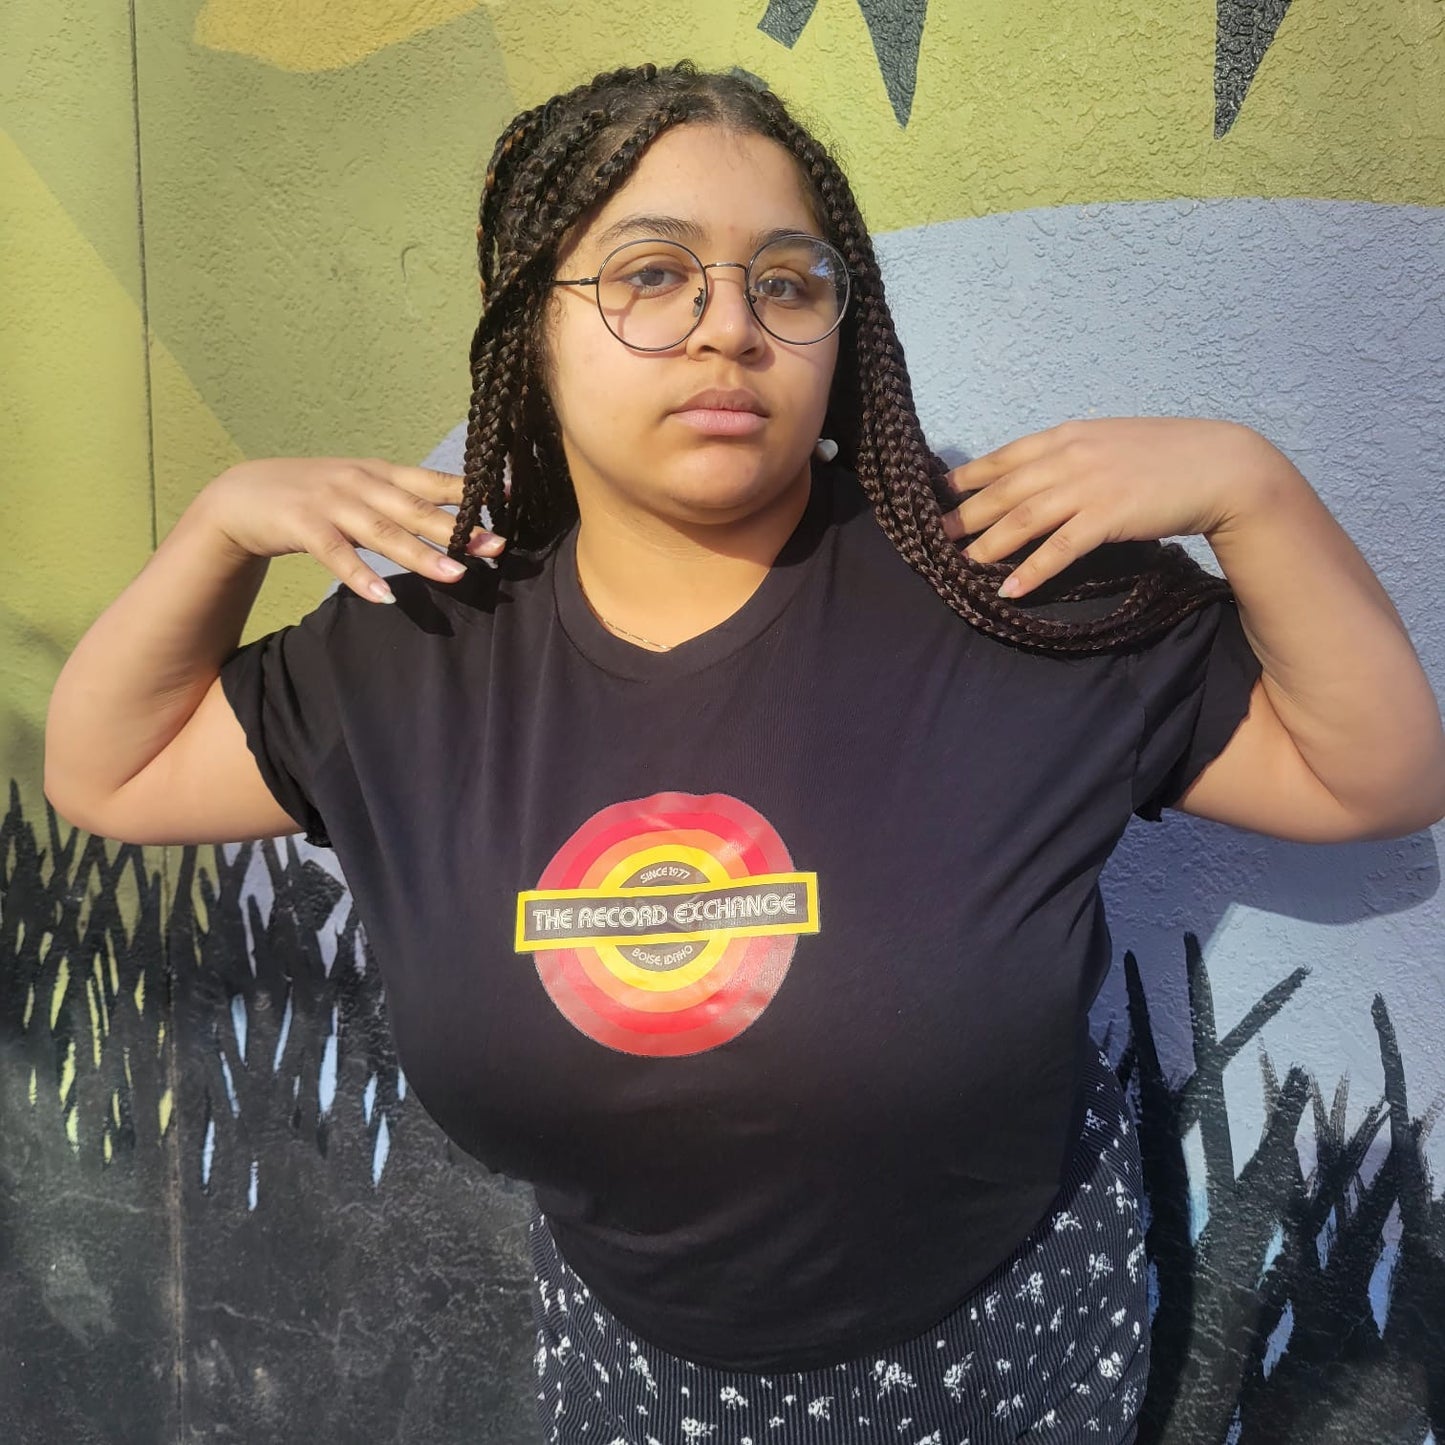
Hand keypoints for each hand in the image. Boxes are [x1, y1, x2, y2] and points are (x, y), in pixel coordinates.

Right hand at [193, 456, 503, 602]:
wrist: (241, 495)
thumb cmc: (313, 498)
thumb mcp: (361, 492)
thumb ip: (401, 504)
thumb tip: (455, 523)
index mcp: (380, 473)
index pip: (433, 481)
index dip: (471, 489)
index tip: (511, 497)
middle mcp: (361, 483)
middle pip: (417, 509)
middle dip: (459, 529)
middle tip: (496, 547)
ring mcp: (331, 502)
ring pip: (383, 532)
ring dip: (420, 555)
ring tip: (455, 575)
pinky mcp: (302, 525)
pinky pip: (336, 555)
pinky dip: (360, 576)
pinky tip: (384, 596)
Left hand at [941, 418, 1297, 598]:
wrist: (1221, 466)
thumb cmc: (1165, 457)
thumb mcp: (1108, 444)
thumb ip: (1070, 456)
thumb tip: (1034, 478)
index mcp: (1067, 435)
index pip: (1004, 456)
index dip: (968, 478)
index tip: (938, 496)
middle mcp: (1071, 456)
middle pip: (1004, 490)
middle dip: (966, 516)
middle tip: (936, 539)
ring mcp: (1089, 485)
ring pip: (1024, 518)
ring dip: (988, 545)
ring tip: (961, 566)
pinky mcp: (1109, 516)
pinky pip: (1060, 548)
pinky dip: (1031, 569)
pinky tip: (1010, 588)